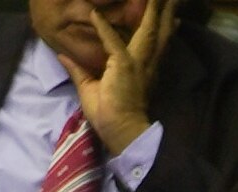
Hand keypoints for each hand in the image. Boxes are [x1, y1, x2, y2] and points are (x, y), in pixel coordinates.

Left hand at [58, 0, 171, 156]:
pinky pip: (112, 42)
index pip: (155, 45)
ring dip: (151, 12)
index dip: (164, 29)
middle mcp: (144, 64)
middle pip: (158, 32)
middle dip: (165, 13)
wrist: (120, 133)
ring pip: (148, 32)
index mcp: (142, 70)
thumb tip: (63, 56)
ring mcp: (136, 64)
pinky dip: (103, 28)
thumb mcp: (90, 88)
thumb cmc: (109, 117)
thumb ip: (79, 70)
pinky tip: (95, 13)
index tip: (174, 18)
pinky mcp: (123, 66)